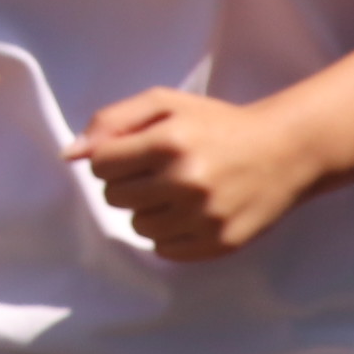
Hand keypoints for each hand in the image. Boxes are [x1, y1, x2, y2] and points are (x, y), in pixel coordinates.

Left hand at [75, 89, 323, 262]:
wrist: (284, 150)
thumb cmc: (217, 124)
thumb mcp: (166, 103)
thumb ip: (112, 120)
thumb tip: (69, 154)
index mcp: (169, 140)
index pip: (100, 164)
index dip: (114, 158)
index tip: (136, 153)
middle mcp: (186, 180)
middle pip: (114, 198)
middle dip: (129, 184)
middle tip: (160, 172)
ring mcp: (205, 215)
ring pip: (138, 227)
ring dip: (149, 210)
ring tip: (178, 192)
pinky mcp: (220, 243)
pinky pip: (165, 250)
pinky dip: (171, 234)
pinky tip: (193, 212)